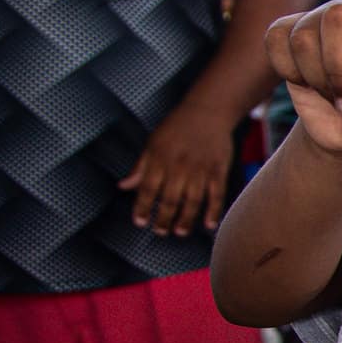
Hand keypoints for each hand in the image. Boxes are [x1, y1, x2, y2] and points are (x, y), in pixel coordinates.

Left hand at [117, 102, 236, 235]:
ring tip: (180, 232)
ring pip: (192, 201)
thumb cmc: (177, 127)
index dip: (142, 207)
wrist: (207, 111)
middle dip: (163, 218)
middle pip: (170, 199)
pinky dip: (213, 211)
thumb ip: (140, 167)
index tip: (139, 222)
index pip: (148, 189)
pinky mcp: (218, 170)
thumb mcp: (152, 143)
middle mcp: (179, 167)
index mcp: (160, 159)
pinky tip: (208, 225)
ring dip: (186, 219)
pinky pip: (216, 194)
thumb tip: (123, 186)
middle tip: (160, 231)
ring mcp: (200, 169)